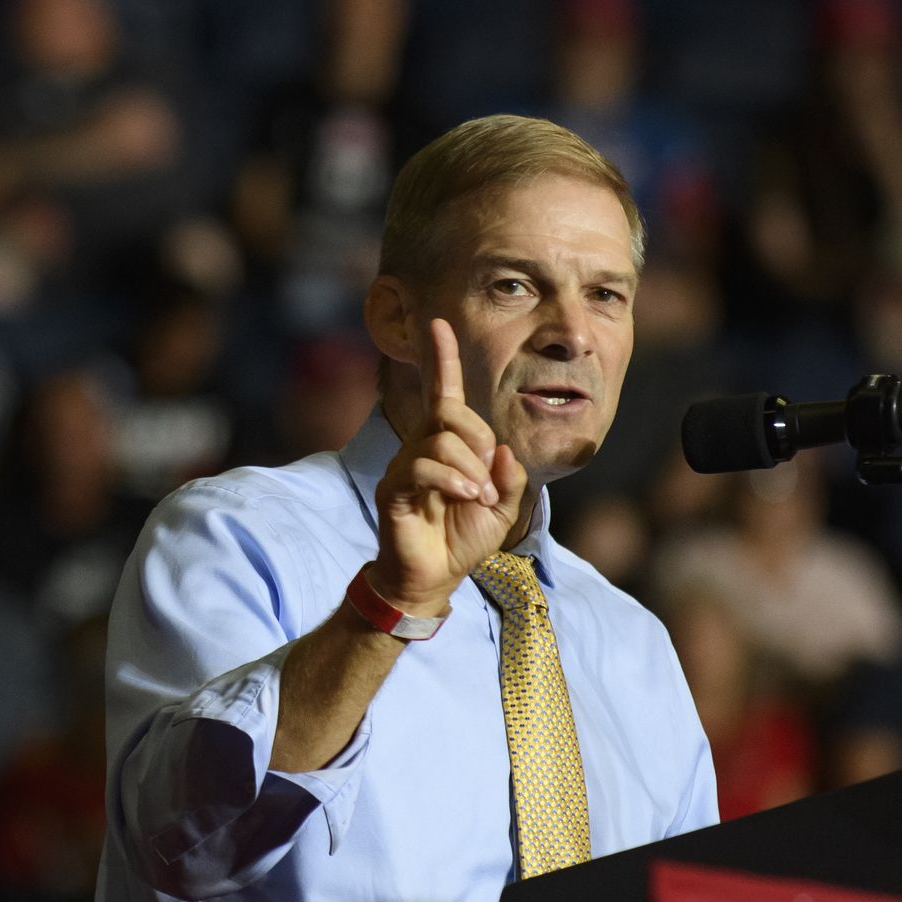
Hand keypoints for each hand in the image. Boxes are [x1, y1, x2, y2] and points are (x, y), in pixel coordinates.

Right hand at [369, 317, 527, 614]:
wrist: (433, 577)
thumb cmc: (462, 539)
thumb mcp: (502, 507)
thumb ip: (508, 476)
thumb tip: (501, 450)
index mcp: (447, 446)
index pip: (444, 393)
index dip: (442, 359)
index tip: (439, 324)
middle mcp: (421, 447)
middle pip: (450, 413)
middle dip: (478, 440)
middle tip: (486, 480)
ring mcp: (404, 466)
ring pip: (440, 440)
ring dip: (470, 468)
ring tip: (477, 497)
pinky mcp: (392, 488)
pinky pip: (422, 466)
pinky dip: (452, 479)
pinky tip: (465, 497)